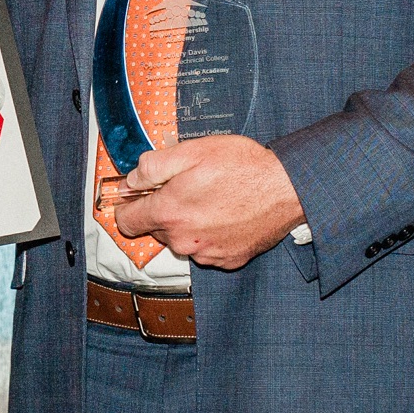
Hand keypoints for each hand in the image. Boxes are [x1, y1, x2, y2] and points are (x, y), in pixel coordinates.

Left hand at [110, 135, 304, 268]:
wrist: (287, 189)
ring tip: (212, 198)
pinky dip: (210, 234)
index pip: (126, 222)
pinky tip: (226, 214)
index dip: (128, 205)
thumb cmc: (243, 167)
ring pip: (182, 239)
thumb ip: (152, 167)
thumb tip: (130, 180)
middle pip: (156, 229)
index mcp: (169, 213)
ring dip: (188, 222)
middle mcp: (184, 240)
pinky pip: (206, 249)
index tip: (137, 195)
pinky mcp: (227, 260)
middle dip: (164, 209)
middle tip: (186, 186)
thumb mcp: (191, 152)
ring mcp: (206, 254)